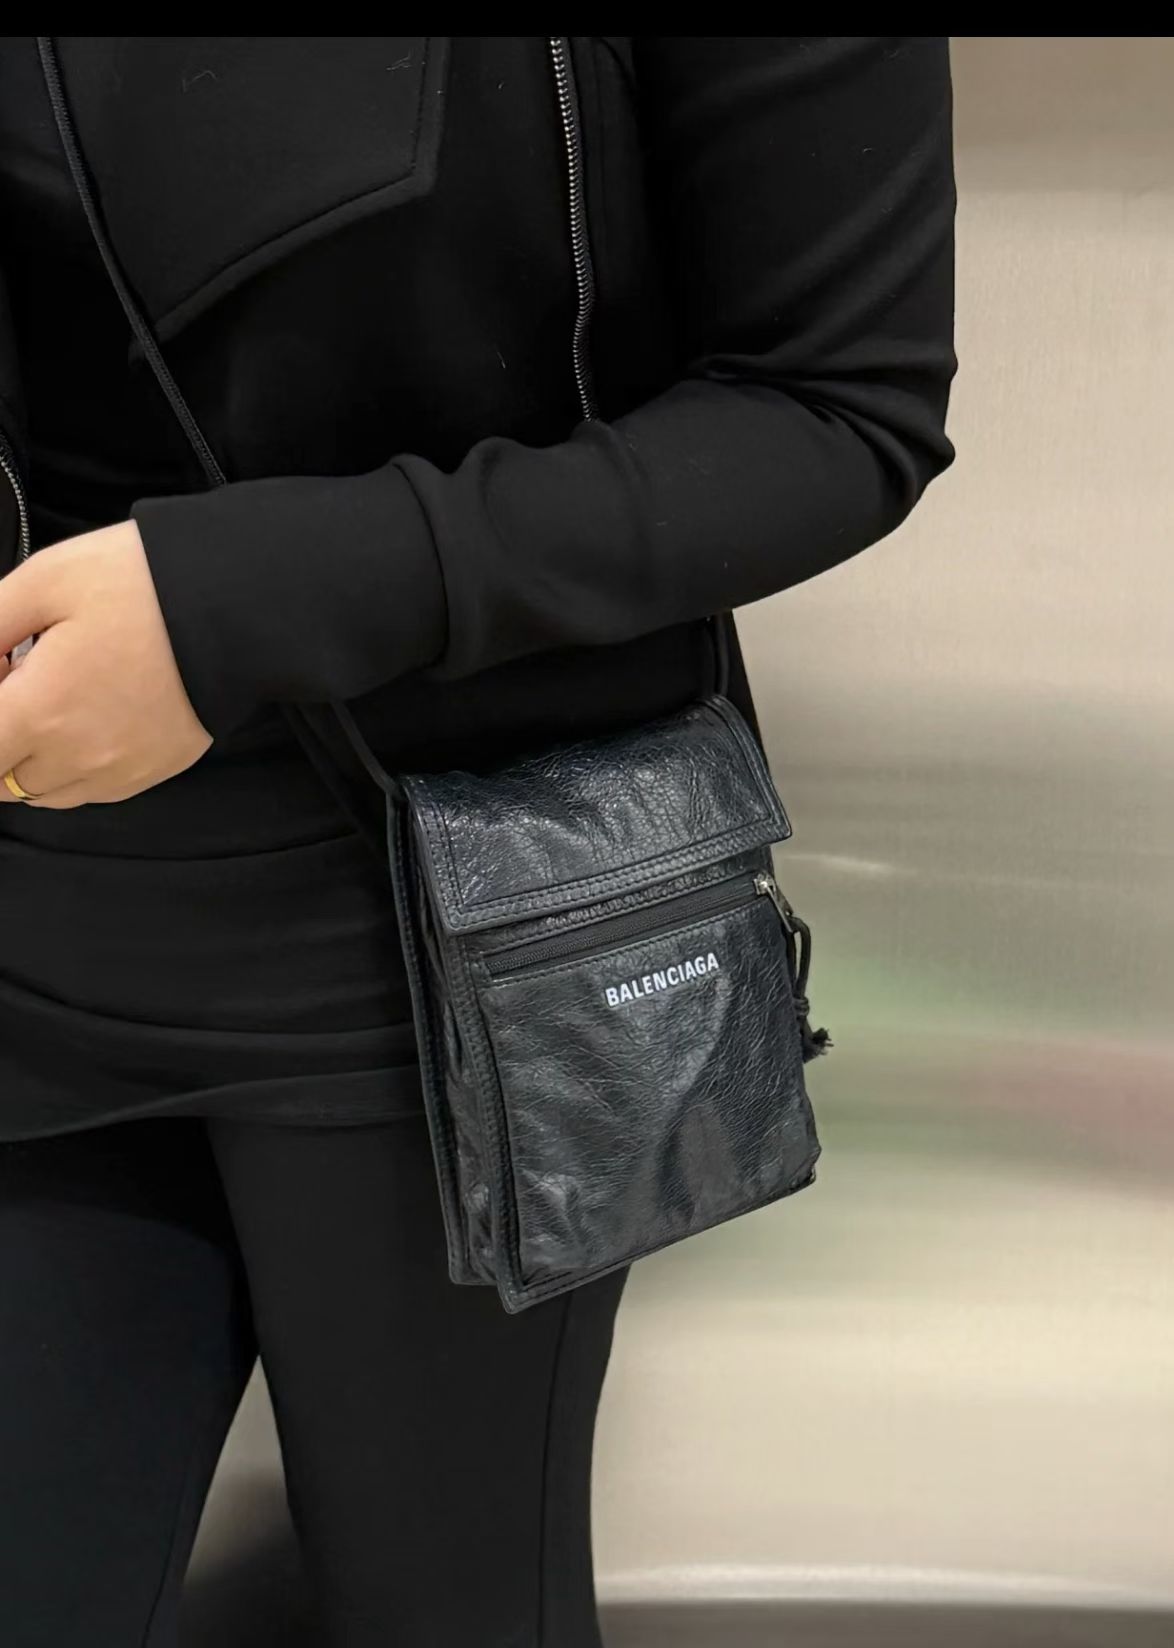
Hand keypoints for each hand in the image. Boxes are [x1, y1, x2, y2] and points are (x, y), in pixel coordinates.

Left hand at [0, 521, 210, 807]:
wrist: (236, 607)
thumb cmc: (142, 584)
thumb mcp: (45, 580)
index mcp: (41, 710)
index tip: (1, 668)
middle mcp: (77, 757)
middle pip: (1, 779)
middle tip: (18, 680)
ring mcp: (118, 771)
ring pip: (41, 793)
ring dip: (28, 758)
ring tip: (54, 698)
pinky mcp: (151, 772)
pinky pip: (89, 790)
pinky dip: (70, 766)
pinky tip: (88, 716)